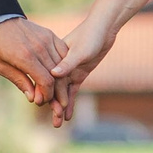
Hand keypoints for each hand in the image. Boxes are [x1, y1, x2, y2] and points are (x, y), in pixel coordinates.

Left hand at [0, 18, 67, 109]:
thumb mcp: (1, 67)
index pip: (46, 81)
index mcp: (25, 57)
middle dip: (58, 93)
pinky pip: (63, 52)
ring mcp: (46, 39)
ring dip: (63, 81)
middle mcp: (39, 47)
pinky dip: (64, 66)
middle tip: (59, 105)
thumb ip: (20, 81)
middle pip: (57, 75)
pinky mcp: (49, 35)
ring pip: (62, 65)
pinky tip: (63, 76)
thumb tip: (34, 98)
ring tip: (62, 93)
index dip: (48, 95)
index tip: (43, 102)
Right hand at [42, 0, 152, 126]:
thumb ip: (67, 63)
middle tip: (54, 124)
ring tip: (58, 124)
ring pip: (62, 93)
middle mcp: (60, 66)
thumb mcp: (80, 51)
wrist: (103, 28)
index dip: (49, 95)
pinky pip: (72, 91)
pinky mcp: (78, 74)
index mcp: (55, 59)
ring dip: (60, 108)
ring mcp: (69, 71)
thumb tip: (54, 74)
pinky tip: (67, 115)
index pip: (50, 80)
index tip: (48, 109)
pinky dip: (69, 102)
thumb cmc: (91, 35)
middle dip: (54, 107)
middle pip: (54, 90)